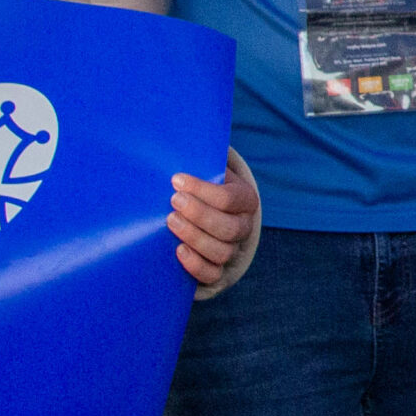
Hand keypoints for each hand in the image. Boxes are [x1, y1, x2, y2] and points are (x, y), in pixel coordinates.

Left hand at [169, 163, 258, 285]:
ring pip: (221, 251)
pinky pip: (212, 274)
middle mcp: (244, 226)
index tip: (176, 180)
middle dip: (199, 214)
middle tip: (173, 202)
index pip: (229, 198)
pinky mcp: (219, 270)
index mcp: (245, 199)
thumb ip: (201, 161)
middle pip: (228, 228)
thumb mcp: (209, 171)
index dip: (202, 190)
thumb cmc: (203, 188)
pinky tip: (178, 250)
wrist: (210, 214)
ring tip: (170, 221)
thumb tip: (176, 141)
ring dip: (194, 236)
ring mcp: (233, 250)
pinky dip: (195, 265)